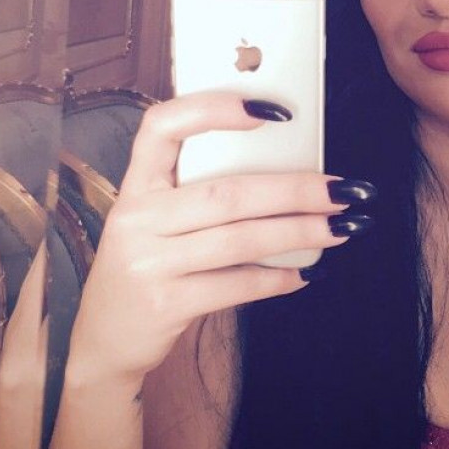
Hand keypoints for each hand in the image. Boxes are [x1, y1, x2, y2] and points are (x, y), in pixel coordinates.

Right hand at [66, 92, 373, 385]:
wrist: (103, 338)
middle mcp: (137, 217)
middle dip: (296, 189)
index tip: (274, 112)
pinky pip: (236, 285)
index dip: (214, 110)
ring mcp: (148, 262)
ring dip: (300, 232)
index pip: (162, 126)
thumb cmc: (146, 262)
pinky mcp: (165, 304)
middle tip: (345, 189)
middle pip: (227, 192)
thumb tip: (285, 169)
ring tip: (343, 227)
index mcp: (136, 184)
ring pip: (240, 238)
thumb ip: (195, 190)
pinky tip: (308, 274)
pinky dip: (278, 278)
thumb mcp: (154, 218)